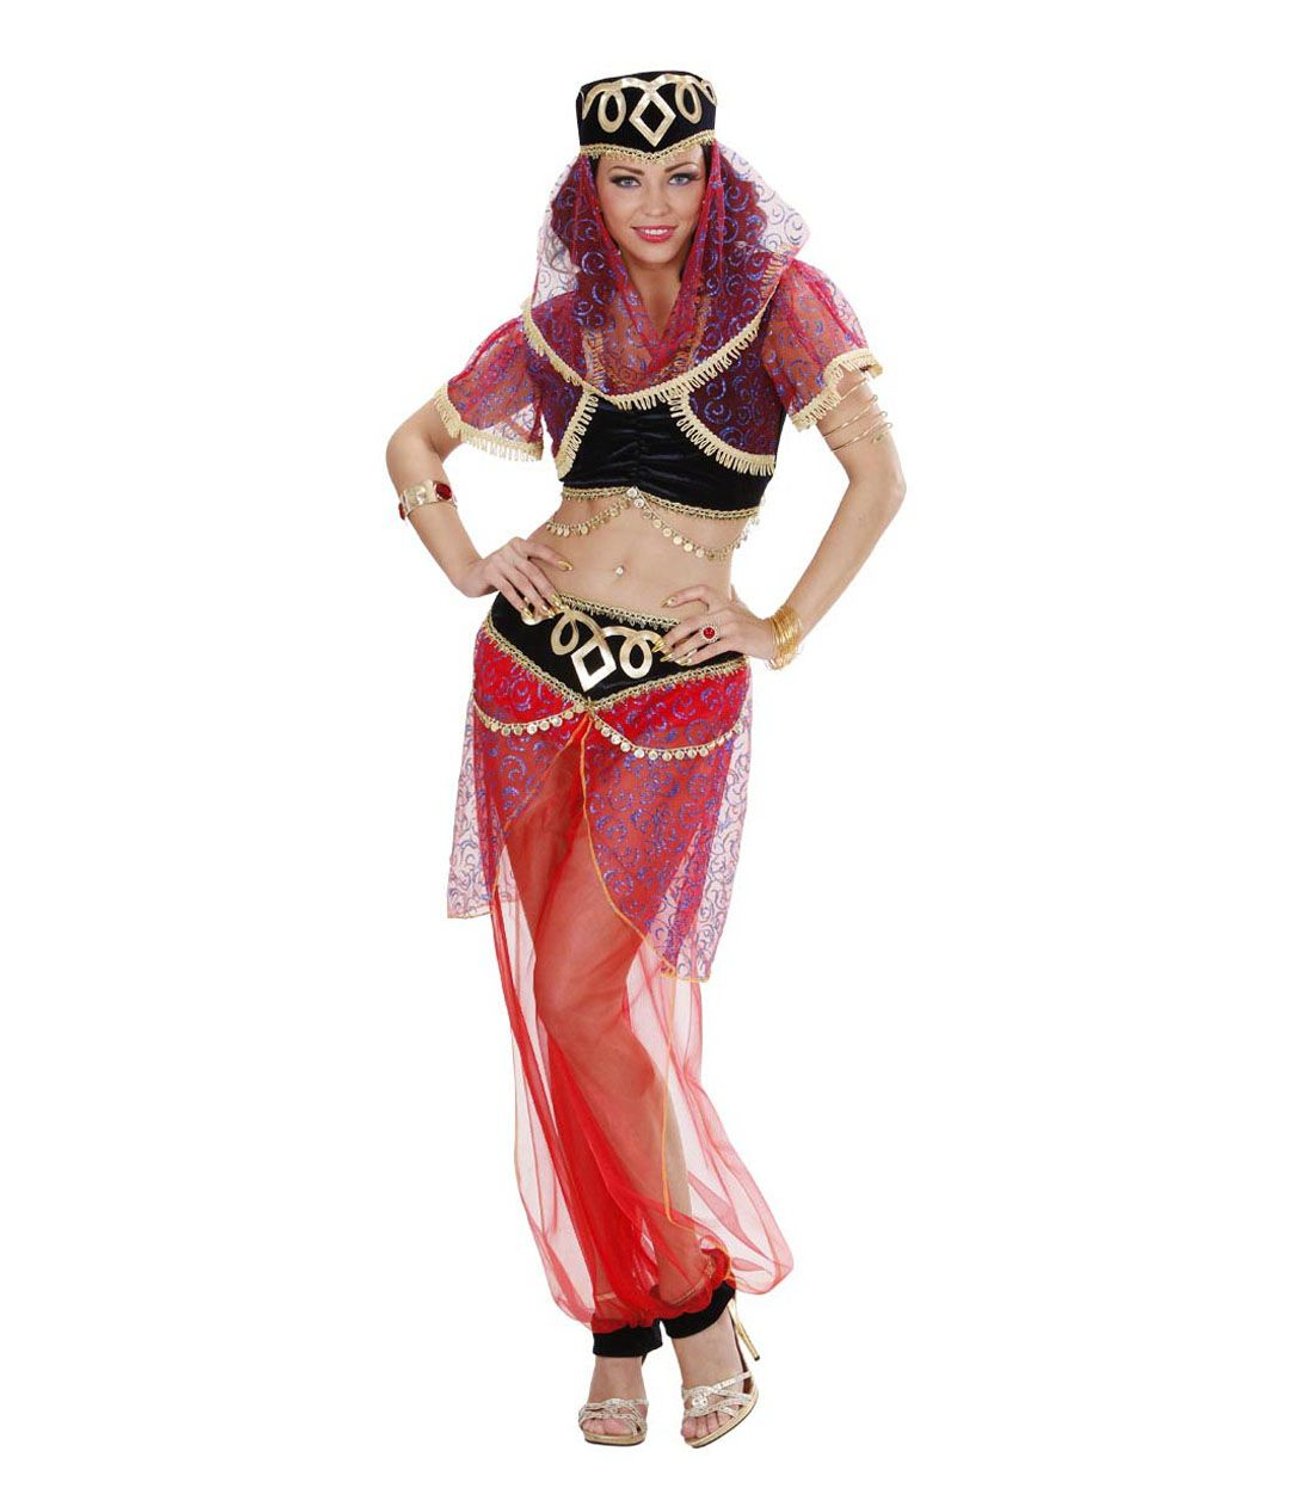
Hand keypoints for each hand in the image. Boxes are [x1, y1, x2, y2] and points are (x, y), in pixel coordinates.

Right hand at [456, 537, 571, 613]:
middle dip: (547, 589)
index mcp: (518, 544)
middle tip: (559, 603)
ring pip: (522, 582)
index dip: (554, 558)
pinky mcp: (489, 572)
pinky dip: (518, 602)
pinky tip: (525, 612)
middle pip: (533, 571)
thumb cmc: (499, 573)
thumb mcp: (514, 566)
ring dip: (535, 599)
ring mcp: (498, 560)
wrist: (469, 574)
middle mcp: (509, 549)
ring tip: (546, 611)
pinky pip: (508, 589)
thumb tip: (555, 590)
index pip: (540, 550)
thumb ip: (529, 569)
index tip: (569, 568)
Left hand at [657, 582, 777, 665]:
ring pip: (700, 636)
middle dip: (674, 633)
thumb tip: (730, 584)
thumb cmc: (754, 623)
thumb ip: (732, 595)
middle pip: (693, 620)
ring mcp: (731, 625)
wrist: (775, 636)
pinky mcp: (737, 640)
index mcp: (724, 601)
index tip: (666, 603)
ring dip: (683, 648)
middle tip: (663, 643)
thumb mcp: (742, 606)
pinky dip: (699, 656)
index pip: (700, 590)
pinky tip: (689, 662)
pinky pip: (713, 648)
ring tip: (672, 656)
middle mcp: (725, 611)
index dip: (683, 595)